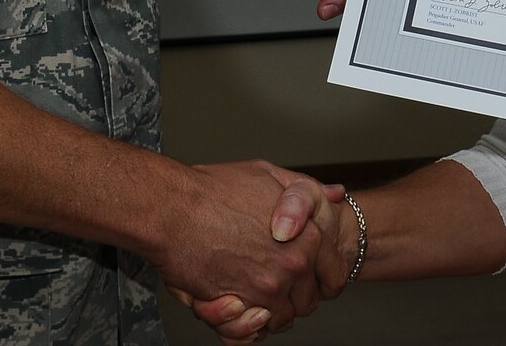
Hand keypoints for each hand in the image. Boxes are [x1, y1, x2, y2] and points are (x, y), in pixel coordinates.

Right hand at [152, 161, 337, 333]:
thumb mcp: (268, 176)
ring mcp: (265, 289)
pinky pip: (251, 333)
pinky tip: (234, 306)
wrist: (169, 208)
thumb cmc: (212, 189)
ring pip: (280, 320)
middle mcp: (292, 266)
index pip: (333, 275)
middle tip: (269, 282)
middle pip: (307, 302)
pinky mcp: (237, 308)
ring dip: (266, 313)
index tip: (304, 274)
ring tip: (248, 294)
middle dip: (292, 297)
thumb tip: (336, 194)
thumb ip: (305, 190)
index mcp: (306, 236)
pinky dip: (244, 327)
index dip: (319, 277)